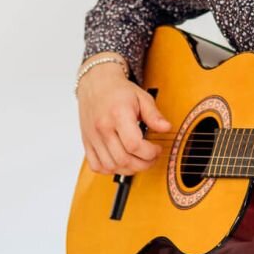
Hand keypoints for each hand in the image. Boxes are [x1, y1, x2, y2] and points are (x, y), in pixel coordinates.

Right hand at [76, 57, 171, 175]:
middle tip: (152, 157)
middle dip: (143, 164)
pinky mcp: (87, 142)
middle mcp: (103, 128)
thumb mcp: (142, 97)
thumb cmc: (119, 91)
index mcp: (118, 115)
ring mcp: (93, 137)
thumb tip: (166, 128)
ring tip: (139, 160)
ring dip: (129, 169)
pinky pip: (96, 166)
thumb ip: (154, 115)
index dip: (150, 153)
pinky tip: (121, 162)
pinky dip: (110, 169)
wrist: (96, 84)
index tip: (157, 149)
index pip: (134, 145)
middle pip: (123, 159)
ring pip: (110, 166)